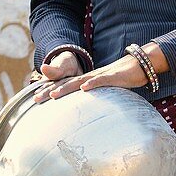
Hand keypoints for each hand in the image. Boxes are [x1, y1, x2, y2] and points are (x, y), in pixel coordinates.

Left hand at [32, 51, 148, 102]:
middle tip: (35, 99)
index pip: (65, 85)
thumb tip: (87, 111)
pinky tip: (83, 89)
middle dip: (50, 90)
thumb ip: (96, 98)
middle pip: (67, 83)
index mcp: (87, 81)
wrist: (140, 64)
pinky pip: (101, 80)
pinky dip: (92, 84)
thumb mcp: (106, 90)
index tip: (36, 99)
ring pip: (80, 81)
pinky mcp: (113, 77)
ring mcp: (100, 76)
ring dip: (66, 88)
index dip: (50, 90)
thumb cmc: (123, 78)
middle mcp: (90, 77)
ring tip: (53, 94)